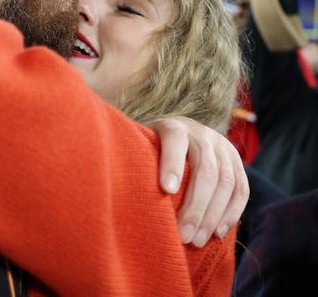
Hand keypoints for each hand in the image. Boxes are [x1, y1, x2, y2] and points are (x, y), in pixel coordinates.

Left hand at [147, 116, 249, 247]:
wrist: (178, 134)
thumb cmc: (149, 150)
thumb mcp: (140, 147)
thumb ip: (137, 162)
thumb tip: (125, 195)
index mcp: (173, 126)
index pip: (175, 139)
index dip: (172, 163)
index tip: (166, 190)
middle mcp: (201, 133)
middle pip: (205, 168)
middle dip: (195, 206)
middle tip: (183, 236)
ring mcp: (222, 145)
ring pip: (226, 181)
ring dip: (213, 216)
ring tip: (197, 240)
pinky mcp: (237, 161)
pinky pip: (241, 189)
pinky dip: (231, 213)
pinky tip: (217, 233)